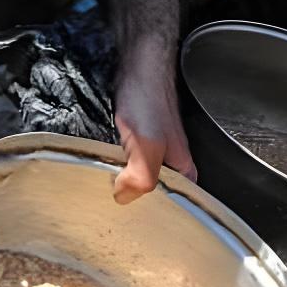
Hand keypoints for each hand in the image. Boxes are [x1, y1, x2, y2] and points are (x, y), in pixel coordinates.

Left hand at [111, 57, 195, 203]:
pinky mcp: (138, 142)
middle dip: (132, 200)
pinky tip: (101, 168)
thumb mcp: (147, 145)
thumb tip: (123, 197)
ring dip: (120, 183)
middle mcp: (173, 167)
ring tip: (102, 190)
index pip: (173, 211)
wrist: (140, 65)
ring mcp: (155, 154)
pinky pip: (125, 164)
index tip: (126, 220)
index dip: (150, 217)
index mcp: (186, 174)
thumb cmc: (148, 101)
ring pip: (136, 179)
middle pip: (153, 197)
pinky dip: (113, 167)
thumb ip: (141, 177)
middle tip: (109, 205)